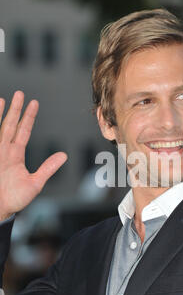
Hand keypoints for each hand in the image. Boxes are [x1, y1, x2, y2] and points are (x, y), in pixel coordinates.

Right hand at [0, 91, 67, 220]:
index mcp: (15, 156)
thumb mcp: (35, 183)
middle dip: (15, 110)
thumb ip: (48, 168)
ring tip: (3, 99)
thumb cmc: (14, 200)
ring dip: (0, 114)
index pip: (23, 132)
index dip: (29, 117)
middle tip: (20, 93)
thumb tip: (64, 156)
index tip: (34, 103)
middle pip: (9, 125)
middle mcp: (3, 151)